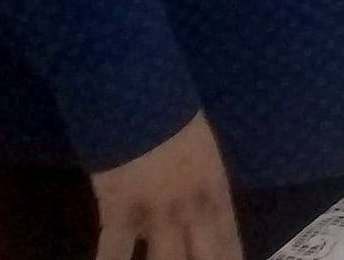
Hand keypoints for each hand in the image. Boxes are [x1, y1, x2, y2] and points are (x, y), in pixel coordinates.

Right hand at [87, 112, 240, 259]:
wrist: (138, 99)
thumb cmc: (172, 113)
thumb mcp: (202, 148)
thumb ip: (204, 183)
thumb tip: (201, 205)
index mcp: (214, 191)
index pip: (228, 241)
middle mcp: (191, 211)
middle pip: (205, 259)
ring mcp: (156, 217)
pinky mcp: (119, 217)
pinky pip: (115, 255)